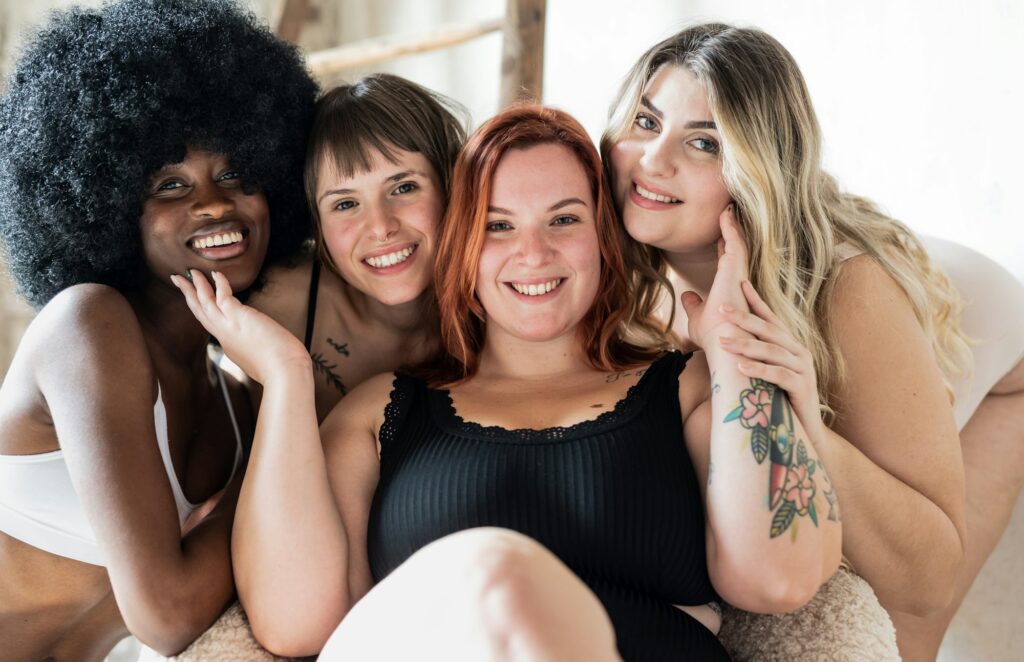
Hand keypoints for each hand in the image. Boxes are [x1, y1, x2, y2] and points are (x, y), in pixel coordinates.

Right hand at [171, 270, 309, 384]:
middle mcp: (225, 336)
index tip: (200, 299)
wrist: (285, 373)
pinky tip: (216, 274)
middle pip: (200, 312)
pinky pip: (223, 296)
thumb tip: (268, 348)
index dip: (205, 309)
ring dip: (196, 285)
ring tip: (191, 271)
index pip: (213, 324)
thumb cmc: (281, 369)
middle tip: (178, 279)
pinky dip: (219, 283)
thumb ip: (257, 351)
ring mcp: (229, 327)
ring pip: (205, 302)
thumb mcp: (261, 360)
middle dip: (188, 294)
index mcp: (230, 346)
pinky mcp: (239, 318)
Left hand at [681, 205, 750, 347]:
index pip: (727, 262)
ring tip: (728, 207)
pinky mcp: (736, 269)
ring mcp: (739, 273)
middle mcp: (737, 279)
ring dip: (732, 224)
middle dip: (732, 230)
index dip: (724, 247)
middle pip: (735, 249)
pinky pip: (734, 242)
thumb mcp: (698, 317)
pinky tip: (725, 213)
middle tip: (729, 211)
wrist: (723, 344)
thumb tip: (686, 297)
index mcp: (728, 288)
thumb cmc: (713, 337)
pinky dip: (730, 227)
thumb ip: (694, 305)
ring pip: (737, 242)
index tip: (721, 235)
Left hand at [717, 280, 825, 443]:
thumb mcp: (765, 373)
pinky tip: (741, 367)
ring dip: (746, 345)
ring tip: (722, 342)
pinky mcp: (803, 388)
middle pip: (769, 330)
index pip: (771, 318)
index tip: (740, 283)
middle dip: (744, 318)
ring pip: (772, 351)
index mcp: (790, 346)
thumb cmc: (780, 400)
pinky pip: (779, 375)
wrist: (805, 432)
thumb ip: (750, 355)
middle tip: (721, 308)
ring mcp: (803, 370)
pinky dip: (759, 370)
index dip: (756, 301)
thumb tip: (722, 339)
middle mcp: (799, 353)